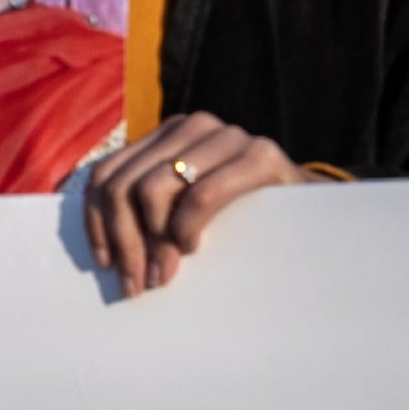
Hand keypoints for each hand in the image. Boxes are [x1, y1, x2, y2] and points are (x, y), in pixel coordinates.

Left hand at [75, 114, 304, 299]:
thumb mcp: (185, 208)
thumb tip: (100, 251)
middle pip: (123, 186)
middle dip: (124, 242)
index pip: (105, 174)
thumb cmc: (242, 218)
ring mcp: (228, 136)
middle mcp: (192, 126)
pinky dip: (188, 227)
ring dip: (152, 242)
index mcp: (166, 135)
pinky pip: (202, 193)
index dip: (96, 223)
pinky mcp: (261, 155)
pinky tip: (192, 248)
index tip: (104, 265)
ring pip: (153, 188)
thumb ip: (147, 211)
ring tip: (163, 273)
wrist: (312, 210)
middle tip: (135, 283)